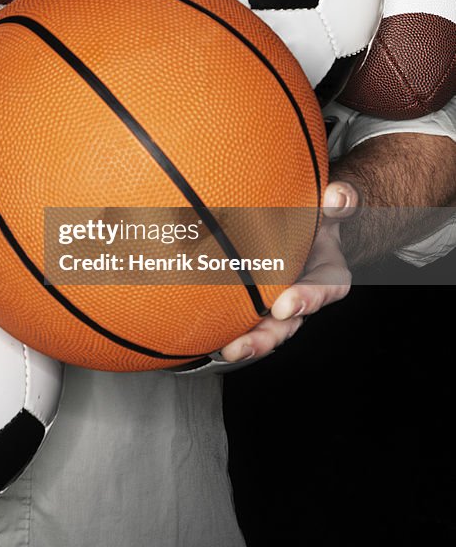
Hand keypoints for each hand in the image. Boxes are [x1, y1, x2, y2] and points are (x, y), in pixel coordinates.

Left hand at [218, 182, 356, 362]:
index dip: (307, 300)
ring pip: (267, 328)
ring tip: (226, 349)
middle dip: (267, 336)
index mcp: (329, 274)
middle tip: (245, 344)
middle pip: (290, 323)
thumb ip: (341, 201)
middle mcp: (305, 295)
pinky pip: (245, 319)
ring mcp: (280, 302)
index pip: (325, 289)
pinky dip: (228, 327)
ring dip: (248, 341)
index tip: (284, 306)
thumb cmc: (319, 215)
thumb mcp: (333, 206)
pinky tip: (205, 335)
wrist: (309, 224)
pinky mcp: (257, 302)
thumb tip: (337, 196)